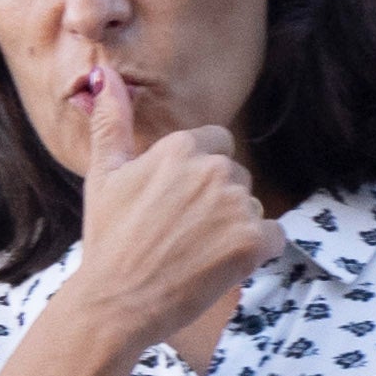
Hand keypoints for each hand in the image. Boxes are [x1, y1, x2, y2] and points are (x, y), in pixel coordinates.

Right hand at [44, 67, 275, 373]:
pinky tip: (217, 266)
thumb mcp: (103, 174)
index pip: (216, 145)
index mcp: (180, 148)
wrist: (114, 303)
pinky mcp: (253, 241)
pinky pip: (273, 237)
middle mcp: (213, 170)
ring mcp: (236, 205)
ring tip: (192, 254)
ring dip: (231, 230)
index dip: (196, 178)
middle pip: (236, 179)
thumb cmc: (106, 240)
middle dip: (216, 204)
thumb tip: (103, 72)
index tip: (172, 206)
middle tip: (177, 235)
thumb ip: (112, 120)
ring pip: (251, 208)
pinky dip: (253, 253)